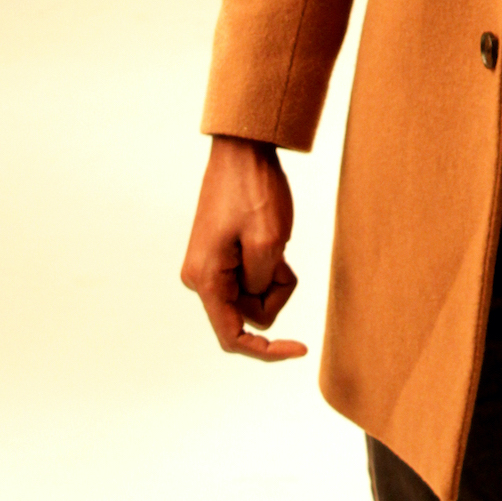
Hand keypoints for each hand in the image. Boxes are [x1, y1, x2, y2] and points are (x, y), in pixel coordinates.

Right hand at [180, 135, 308, 360]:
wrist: (243, 149)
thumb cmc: (254, 189)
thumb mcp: (269, 242)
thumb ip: (263, 285)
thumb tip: (258, 301)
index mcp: (205, 279)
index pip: (232, 337)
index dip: (266, 351)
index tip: (300, 350)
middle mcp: (201, 278)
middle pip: (250, 313)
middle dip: (274, 290)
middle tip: (282, 253)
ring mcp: (211, 266)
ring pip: (254, 295)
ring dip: (273, 274)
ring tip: (276, 239)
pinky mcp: (222, 255)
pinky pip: (252, 276)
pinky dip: (269, 264)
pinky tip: (271, 236)